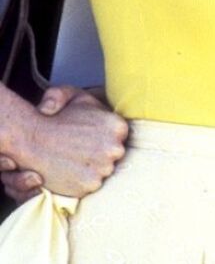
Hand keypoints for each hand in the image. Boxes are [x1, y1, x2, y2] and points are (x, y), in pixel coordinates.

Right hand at [11, 85, 127, 197]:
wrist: (29, 141)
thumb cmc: (50, 116)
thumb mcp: (68, 94)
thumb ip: (88, 94)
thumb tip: (80, 107)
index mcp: (117, 125)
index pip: (120, 135)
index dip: (104, 135)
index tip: (90, 134)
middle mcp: (115, 148)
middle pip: (115, 154)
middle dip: (100, 151)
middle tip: (80, 146)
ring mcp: (103, 169)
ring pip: (104, 170)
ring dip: (91, 166)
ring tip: (72, 156)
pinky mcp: (89, 186)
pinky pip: (91, 184)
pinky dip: (81, 179)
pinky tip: (67, 168)